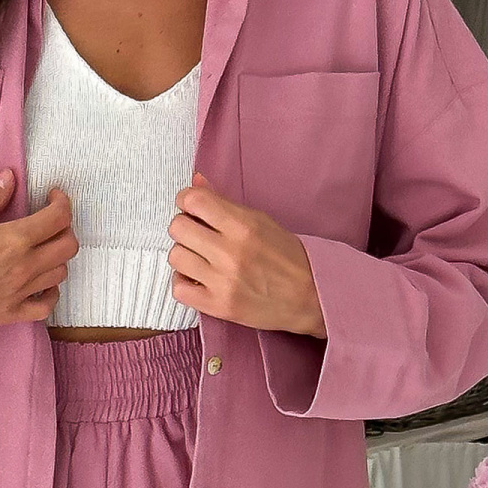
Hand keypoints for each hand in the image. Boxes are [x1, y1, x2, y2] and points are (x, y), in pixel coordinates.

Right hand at [0, 170, 75, 334]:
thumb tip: (9, 178)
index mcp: (15, 240)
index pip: (59, 218)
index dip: (62, 202)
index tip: (53, 197)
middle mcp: (25, 266)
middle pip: (68, 246)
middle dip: (65, 228)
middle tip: (50, 221)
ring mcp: (21, 292)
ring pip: (61, 273)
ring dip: (58, 257)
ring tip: (43, 249)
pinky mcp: (12, 313)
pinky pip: (46, 306)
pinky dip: (51, 293)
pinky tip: (41, 283)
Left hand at [167, 174, 325, 336]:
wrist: (311, 296)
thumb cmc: (288, 257)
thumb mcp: (261, 221)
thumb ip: (224, 203)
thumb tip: (196, 181)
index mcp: (243, 226)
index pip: (193, 200)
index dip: (186, 200)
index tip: (192, 207)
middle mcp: (230, 252)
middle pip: (177, 227)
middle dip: (185, 226)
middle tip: (197, 233)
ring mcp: (223, 281)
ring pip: (175, 257)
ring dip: (185, 254)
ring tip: (201, 258)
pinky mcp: (218, 306)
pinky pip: (179, 289)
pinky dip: (185, 282)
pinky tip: (199, 278)